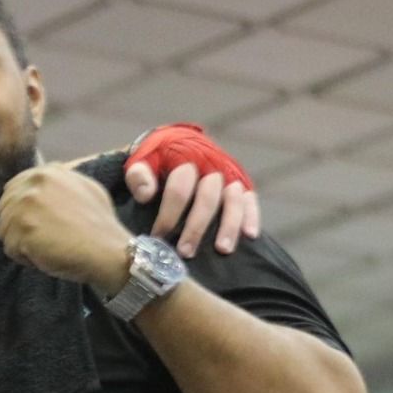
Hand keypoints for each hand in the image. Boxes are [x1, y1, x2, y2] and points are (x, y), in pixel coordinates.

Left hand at [0, 163, 131, 296]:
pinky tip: (46, 256)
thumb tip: (37, 183)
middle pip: (4, 209)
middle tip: (45, 237)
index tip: (37, 222)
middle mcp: (32, 184)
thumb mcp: (83, 188)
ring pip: (4, 230)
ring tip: (48, 246)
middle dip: (18, 226)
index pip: (12, 189)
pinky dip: (24, 257)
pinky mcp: (22, 229)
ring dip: (21, 243)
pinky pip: (10, 248)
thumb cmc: (99, 224)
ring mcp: (25, 206)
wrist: (107, 250)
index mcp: (46, 172)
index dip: (21, 209)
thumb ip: (57, 182)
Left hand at [122, 123, 258, 257]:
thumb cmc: (157, 158)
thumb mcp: (142, 161)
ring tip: (222, 250)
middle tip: (185, 252)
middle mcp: (211, 166)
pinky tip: (249, 235)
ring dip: (229, 226)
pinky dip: (252, 217)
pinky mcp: (243, 183)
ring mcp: (229, 175)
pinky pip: (251, 199)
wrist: (178, 141)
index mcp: (185, 159)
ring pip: (233, 200)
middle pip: (207, 198)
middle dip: (196, 227)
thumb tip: (145, 195)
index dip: (168, 214)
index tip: (158, 236)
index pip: (179, 188)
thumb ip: (139, 175)